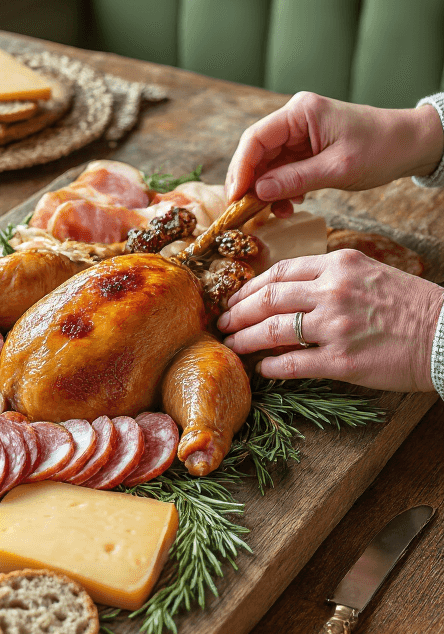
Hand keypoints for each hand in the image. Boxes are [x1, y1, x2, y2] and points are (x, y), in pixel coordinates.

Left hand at [216, 250, 443, 391]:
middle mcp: (333, 291)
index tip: (236, 298)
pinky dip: (271, 367)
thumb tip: (292, 290)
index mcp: (339, 264)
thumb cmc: (411, 305)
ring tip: (231, 346)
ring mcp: (336, 326)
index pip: (280, 271)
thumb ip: (331, 276)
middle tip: (222, 323)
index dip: (250, 286)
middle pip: (268, 298)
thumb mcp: (370, 273)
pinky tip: (262, 369)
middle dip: (237, 312)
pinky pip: (293, 364)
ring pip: (273, 330)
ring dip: (245, 339)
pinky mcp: (342, 360)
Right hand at [225, 92, 442, 217]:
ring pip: (268, 162)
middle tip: (244, 210)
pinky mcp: (307, 147)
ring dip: (266, 188)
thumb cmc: (381, 148)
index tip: (235, 197)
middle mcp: (296, 118)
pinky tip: (289, 204)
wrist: (411, 144)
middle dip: (250, 181)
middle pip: (257, 150)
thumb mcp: (338, 168)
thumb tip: (258, 192)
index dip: (241, 168)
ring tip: (274, 212)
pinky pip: (283, 168)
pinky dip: (281, 188)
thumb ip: (296, 179)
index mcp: (301, 112)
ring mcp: (300, 132)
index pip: (256, 138)